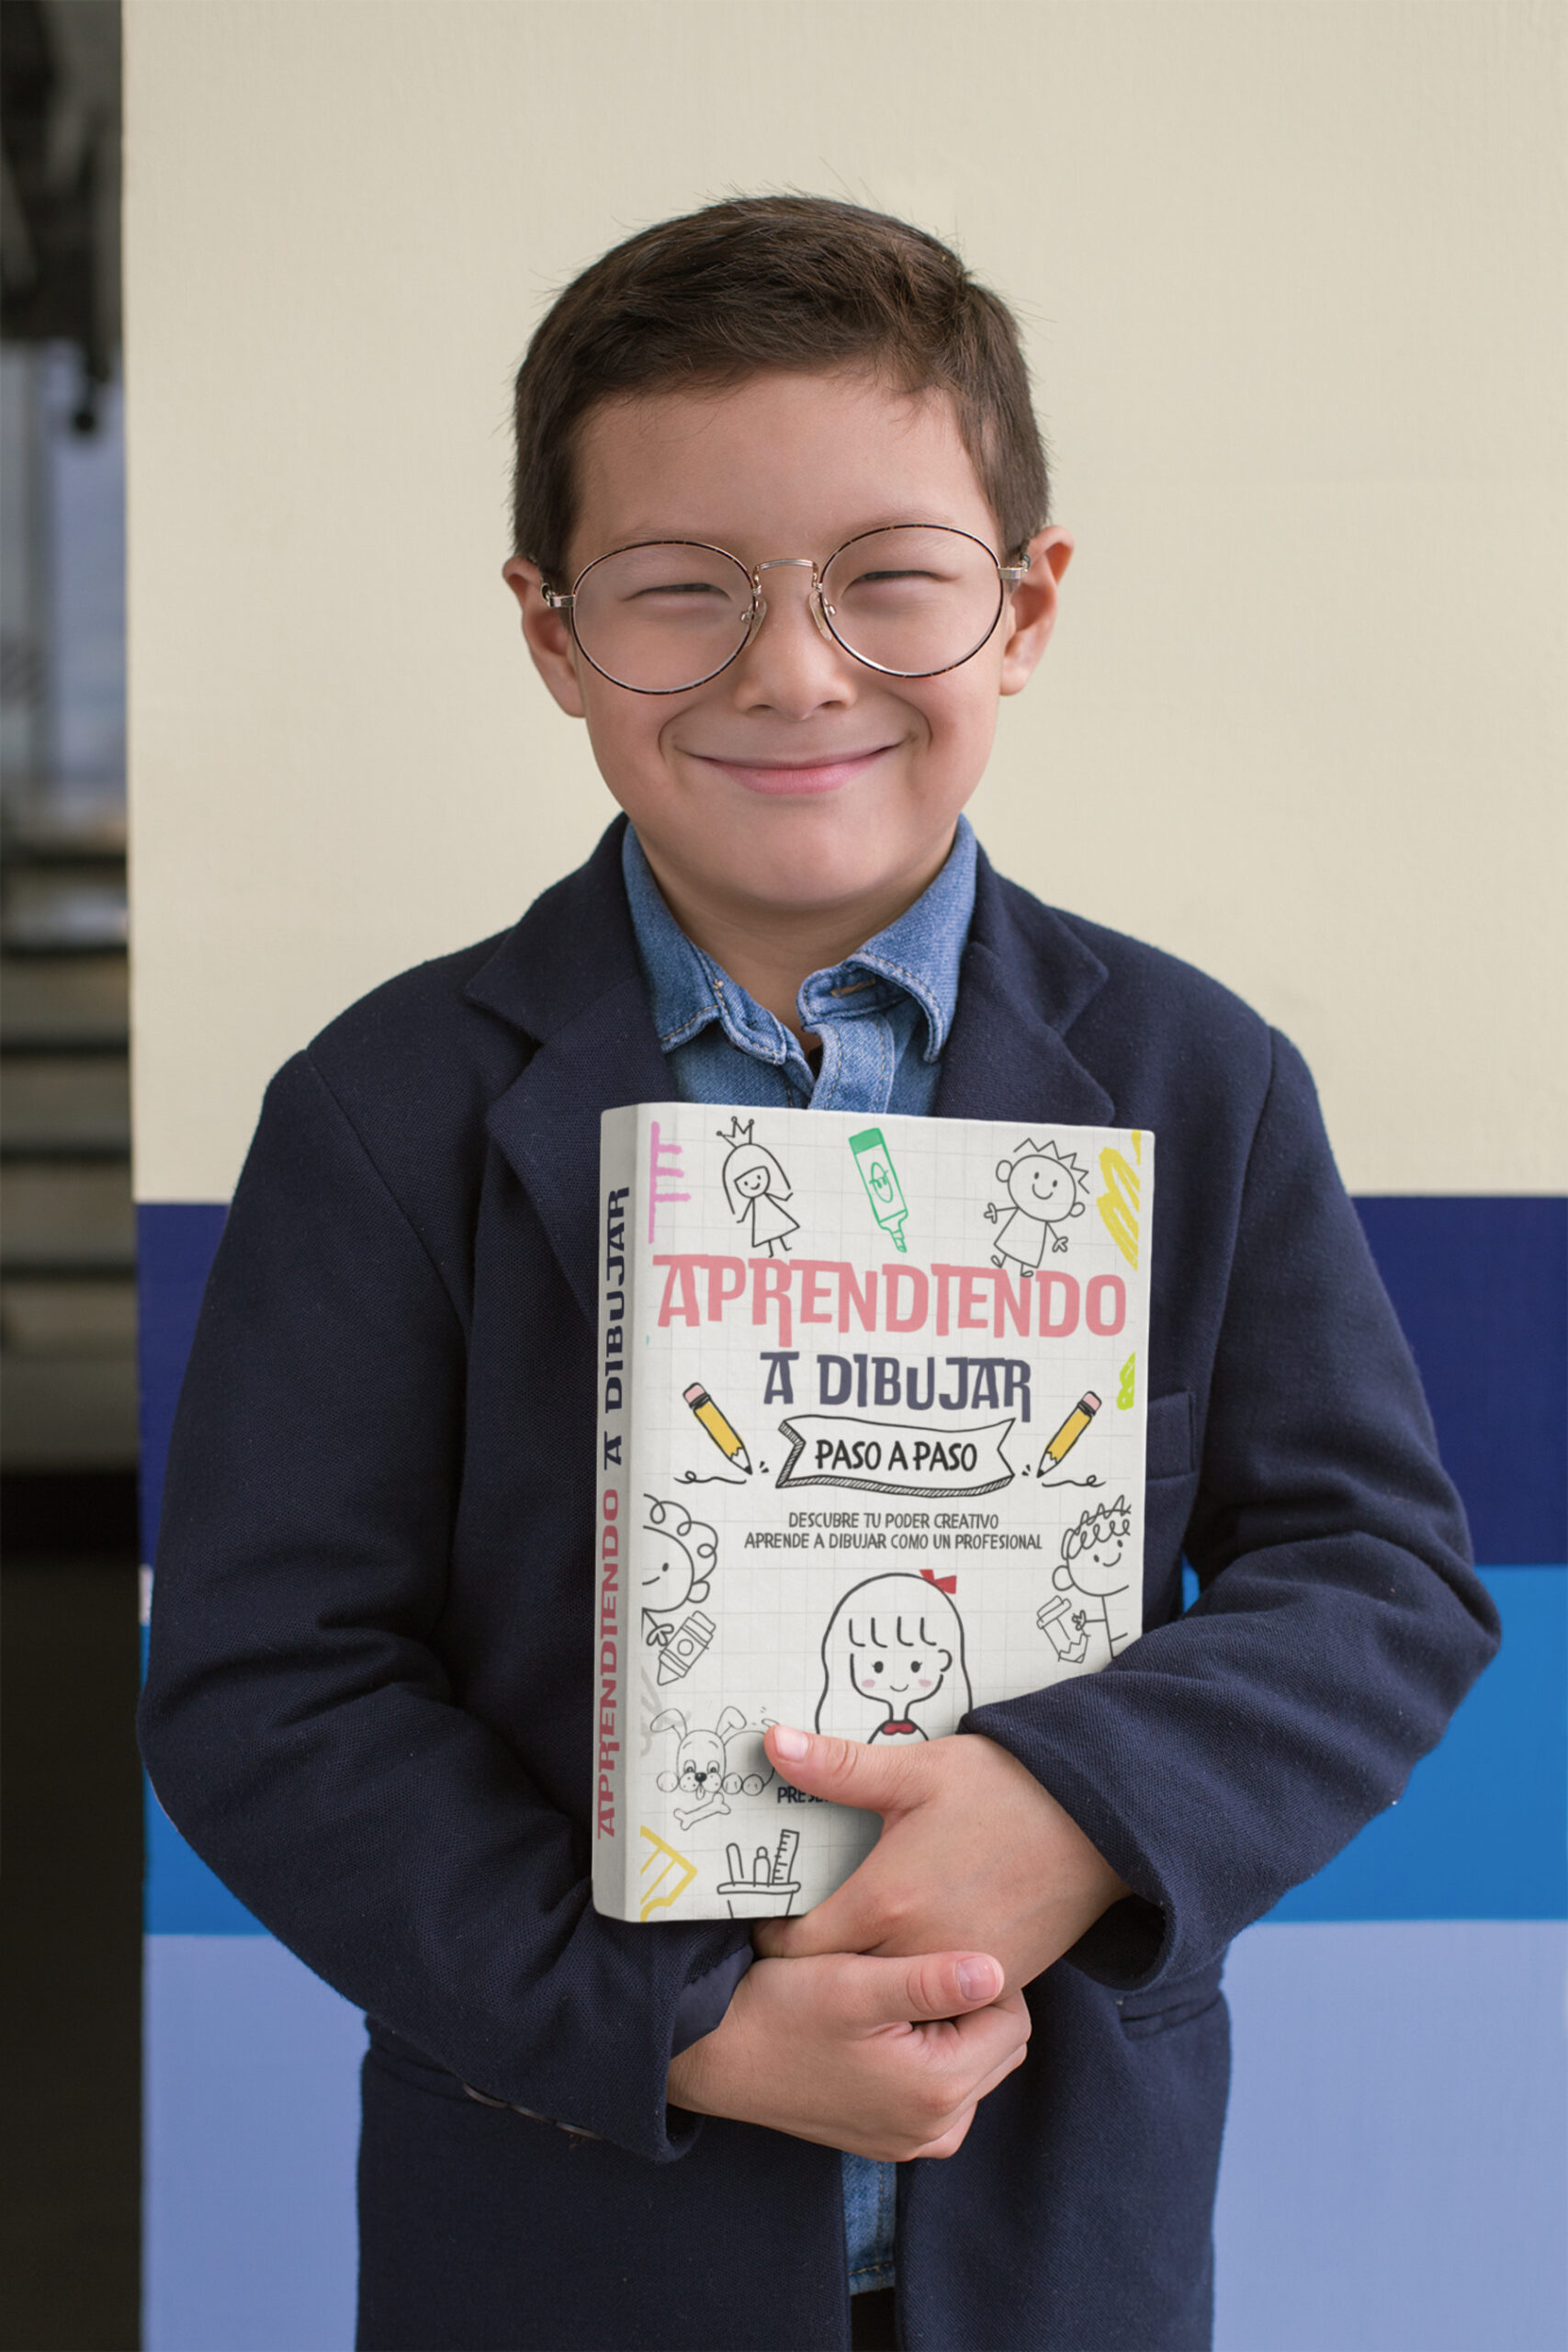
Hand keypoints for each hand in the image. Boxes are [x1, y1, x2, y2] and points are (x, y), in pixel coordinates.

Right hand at [666, 1948, 1028, 2160]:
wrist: (714, 2054)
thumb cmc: (780, 2009)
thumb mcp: (853, 1983)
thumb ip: (929, 1981)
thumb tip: (997, 1969)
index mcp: (937, 2091)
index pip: (1012, 2019)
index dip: (983, 1974)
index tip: (933, 1949)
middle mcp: (935, 2130)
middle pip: (1000, 2048)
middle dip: (973, 2005)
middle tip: (913, 1970)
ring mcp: (913, 2142)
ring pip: (975, 2068)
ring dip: (954, 2030)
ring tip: (897, 1996)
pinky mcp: (891, 2139)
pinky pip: (945, 2092)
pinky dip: (932, 2056)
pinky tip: (887, 2027)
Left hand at [752, 1728, 1127, 1993]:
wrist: (1102, 1818)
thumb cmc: (1005, 1787)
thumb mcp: (917, 1770)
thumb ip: (839, 1766)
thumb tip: (773, 1742)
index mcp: (885, 1902)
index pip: (799, 1948)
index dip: (773, 1938)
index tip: (764, 1921)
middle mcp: (917, 1952)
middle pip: (840, 1978)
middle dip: (815, 1963)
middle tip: (797, 1934)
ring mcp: (961, 1974)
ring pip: (892, 1994)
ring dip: (868, 1977)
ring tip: (851, 1945)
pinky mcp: (1001, 1980)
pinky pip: (942, 1997)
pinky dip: (920, 1983)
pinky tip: (913, 1948)